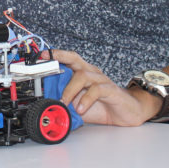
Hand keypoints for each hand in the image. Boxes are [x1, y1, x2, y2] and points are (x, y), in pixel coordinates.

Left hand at [40, 49, 159, 126]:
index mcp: (83, 73)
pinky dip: (86, 99)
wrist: (128, 112)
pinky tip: (80, 108)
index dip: (55, 55)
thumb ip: (65, 104)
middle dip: (59, 60)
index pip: (68, 59)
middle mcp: (92, 73)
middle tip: (46, 69)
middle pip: (75, 60)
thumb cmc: (102, 106)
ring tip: (64, 103)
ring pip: (83, 75)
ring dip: (70, 89)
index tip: (41, 55)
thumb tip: (47, 106)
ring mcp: (102, 80)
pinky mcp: (111, 90)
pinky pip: (97, 90)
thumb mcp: (79, 105)